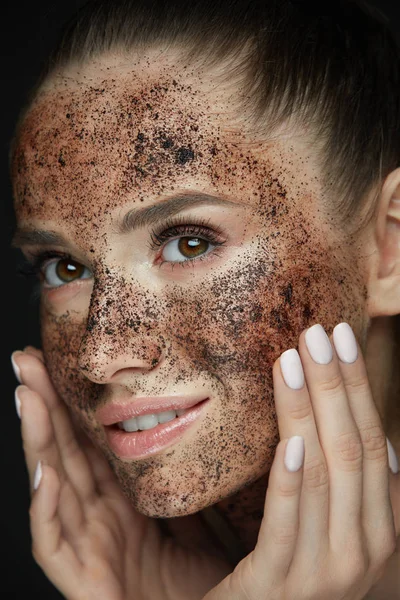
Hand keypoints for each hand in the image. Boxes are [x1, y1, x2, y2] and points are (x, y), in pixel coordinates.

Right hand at [12, 348, 230, 599]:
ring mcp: (85, 545)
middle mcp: (95, 516)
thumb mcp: (192, 518)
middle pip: (62, 451)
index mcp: (119, 500)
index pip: (86, 442)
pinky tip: (44, 474)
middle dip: (42, 405)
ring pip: (51, 484)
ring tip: (27, 396)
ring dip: (36, 440)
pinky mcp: (82, 580)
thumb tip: (191, 430)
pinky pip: (53, 544)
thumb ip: (180, 482)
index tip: (57, 359)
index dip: (70, 403)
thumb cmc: (195, 585)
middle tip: (26, 359)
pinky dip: (45, 510)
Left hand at [204, 322, 399, 599]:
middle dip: (336, 385)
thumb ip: (337, 480)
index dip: (358, 387)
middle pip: (352, 448)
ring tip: (291, 360)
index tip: (342, 337)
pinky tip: (288, 442)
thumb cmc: (293, 570)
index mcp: (377, 527)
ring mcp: (326, 572)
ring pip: (324, 474)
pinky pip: (287, 526)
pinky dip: (291, 481)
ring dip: (309, 411)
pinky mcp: (278, 588)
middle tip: (316, 333)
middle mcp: (363, 549)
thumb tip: (339, 414)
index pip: (371, 440)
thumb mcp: (326, 523)